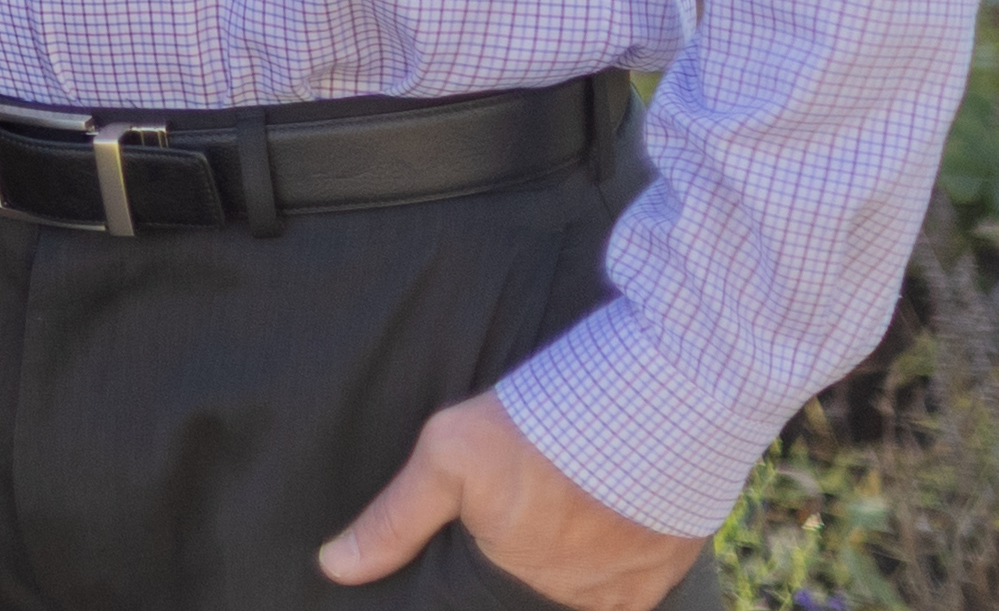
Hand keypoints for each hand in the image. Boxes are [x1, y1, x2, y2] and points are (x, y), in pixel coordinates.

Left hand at [321, 388, 702, 609]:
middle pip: (535, 581)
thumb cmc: (542, 427)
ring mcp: (618, 590)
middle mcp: (564, 595)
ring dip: (576, 554)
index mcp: (511, 575)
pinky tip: (609, 518)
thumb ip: (394, 520)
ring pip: (583, 583)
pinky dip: (618, 560)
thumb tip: (334, 568)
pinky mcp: (663, 572)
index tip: (497, 519)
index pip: (484, 585)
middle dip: (531, 548)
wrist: (651, 406)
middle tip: (536, 497)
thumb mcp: (447, 456)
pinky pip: (631, 585)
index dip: (491, 552)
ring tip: (570, 500)